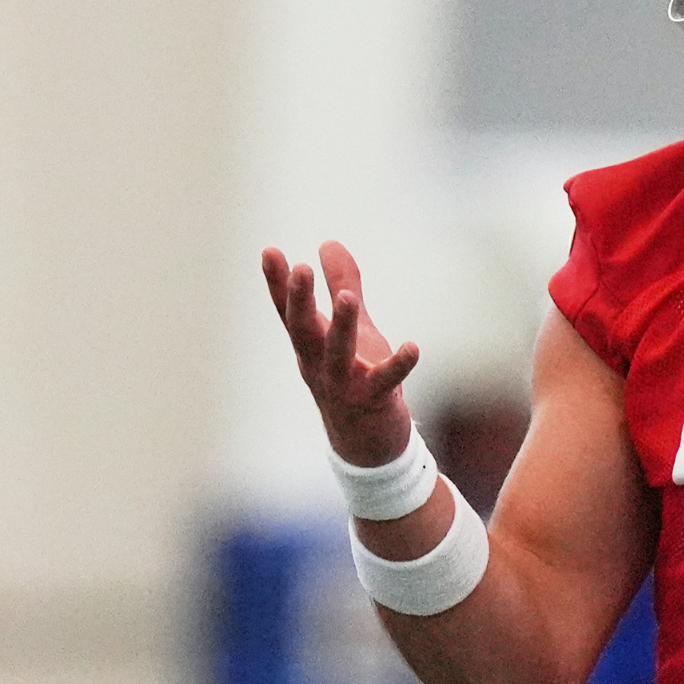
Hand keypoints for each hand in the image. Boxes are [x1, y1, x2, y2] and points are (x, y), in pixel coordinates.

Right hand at [262, 240, 418, 464]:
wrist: (367, 441)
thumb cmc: (356, 376)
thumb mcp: (351, 327)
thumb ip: (342, 285)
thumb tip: (328, 242)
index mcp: (311, 346)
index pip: (289, 311)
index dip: (277, 283)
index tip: (270, 251)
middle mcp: (318, 365)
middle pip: (303, 331)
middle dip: (300, 301)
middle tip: (300, 269)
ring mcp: (342, 385)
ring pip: (337, 356)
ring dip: (342, 328)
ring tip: (350, 299)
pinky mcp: (372, 401)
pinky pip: (384, 382)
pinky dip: (398, 366)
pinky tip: (413, 347)